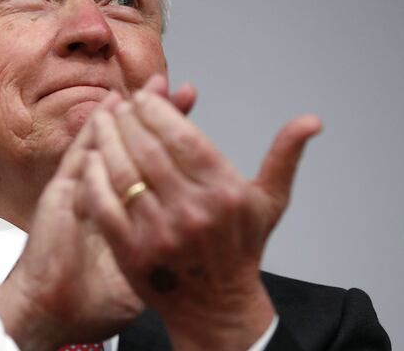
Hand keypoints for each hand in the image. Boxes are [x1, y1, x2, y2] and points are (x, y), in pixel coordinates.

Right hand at [0, 78, 196, 349]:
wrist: (52, 314)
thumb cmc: (94, 301)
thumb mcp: (144, 278)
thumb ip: (166, 255)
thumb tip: (205, 245)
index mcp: (132, 211)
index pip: (159, 162)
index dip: (177, 135)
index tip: (196, 108)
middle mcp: (109, 193)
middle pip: (138, 143)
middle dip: (159, 114)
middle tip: (178, 87)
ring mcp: (84, 189)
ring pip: (108, 140)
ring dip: (130, 112)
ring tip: (152, 86)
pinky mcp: (63, 194)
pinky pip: (80, 155)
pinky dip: (94, 128)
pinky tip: (109, 107)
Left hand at [80, 75, 321, 349]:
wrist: (216, 307)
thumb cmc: (240, 248)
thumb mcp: (269, 201)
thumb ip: (285, 155)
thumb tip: (312, 120)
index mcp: (225, 192)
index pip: (184, 137)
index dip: (158, 111)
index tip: (144, 97)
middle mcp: (193, 211)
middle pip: (149, 150)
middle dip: (128, 120)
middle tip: (119, 106)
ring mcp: (160, 233)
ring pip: (124, 172)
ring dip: (107, 141)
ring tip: (102, 123)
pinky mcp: (132, 252)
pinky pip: (105, 205)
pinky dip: (94, 178)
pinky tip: (90, 159)